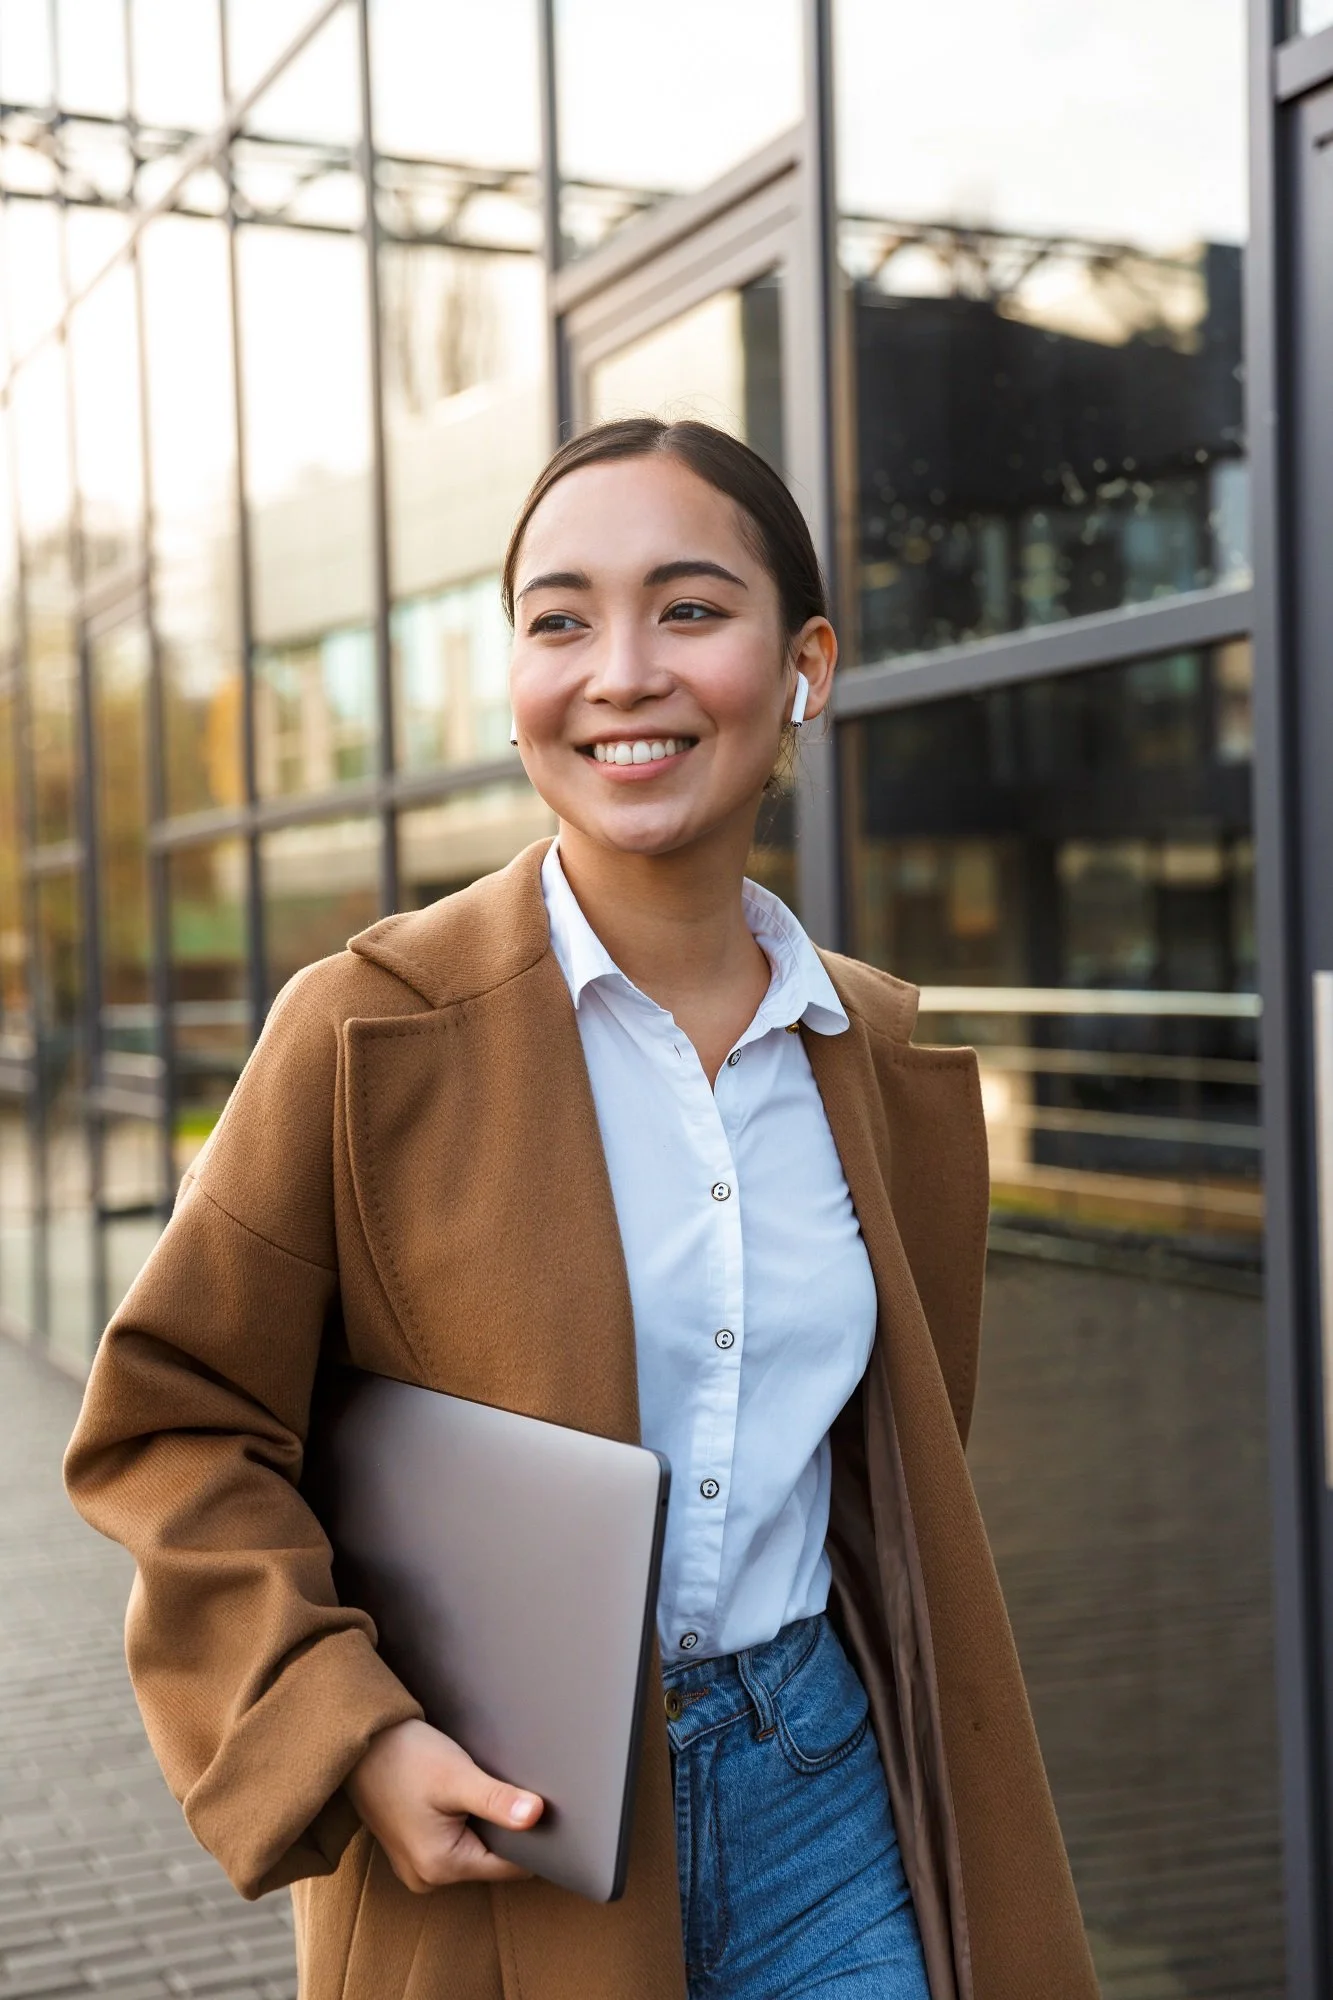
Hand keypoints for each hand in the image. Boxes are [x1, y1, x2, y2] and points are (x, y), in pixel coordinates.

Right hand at [346, 1718, 543, 1891]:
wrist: (361, 1741)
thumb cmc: (405, 1756)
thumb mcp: (456, 1776)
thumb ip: (497, 1800)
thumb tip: (538, 1816)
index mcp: (441, 1868)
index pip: (509, 1865)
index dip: (531, 1837)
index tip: (543, 1807)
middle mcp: (428, 1877)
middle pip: (491, 1859)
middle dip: (506, 1829)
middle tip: (512, 1790)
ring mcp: (418, 1866)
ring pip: (474, 1849)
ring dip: (485, 1823)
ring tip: (482, 1790)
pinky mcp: (413, 1849)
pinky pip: (455, 1843)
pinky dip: (466, 1822)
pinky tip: (464, 1796)